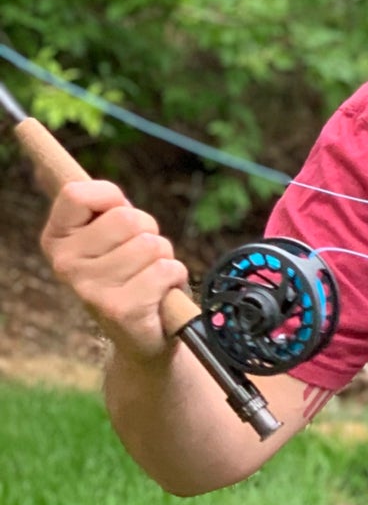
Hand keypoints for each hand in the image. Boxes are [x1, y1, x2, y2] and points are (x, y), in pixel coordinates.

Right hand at [39, 180, 190, 362]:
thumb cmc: (129, 272)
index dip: (109, 195)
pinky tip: (159, 294)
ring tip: (149, 276)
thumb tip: (62, 169)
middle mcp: (65, 264)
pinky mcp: (120, 309)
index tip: (117, 210)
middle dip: (148, 231)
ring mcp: (90, 288)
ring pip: (152, 244)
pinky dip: (174, 277)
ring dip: (163, 257)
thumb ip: (101, 205)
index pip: (76, 193)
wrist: (141, 335)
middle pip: (127, 218)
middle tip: (141, 255)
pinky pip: (166, 269)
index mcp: (56, 239)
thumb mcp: (110, 235)